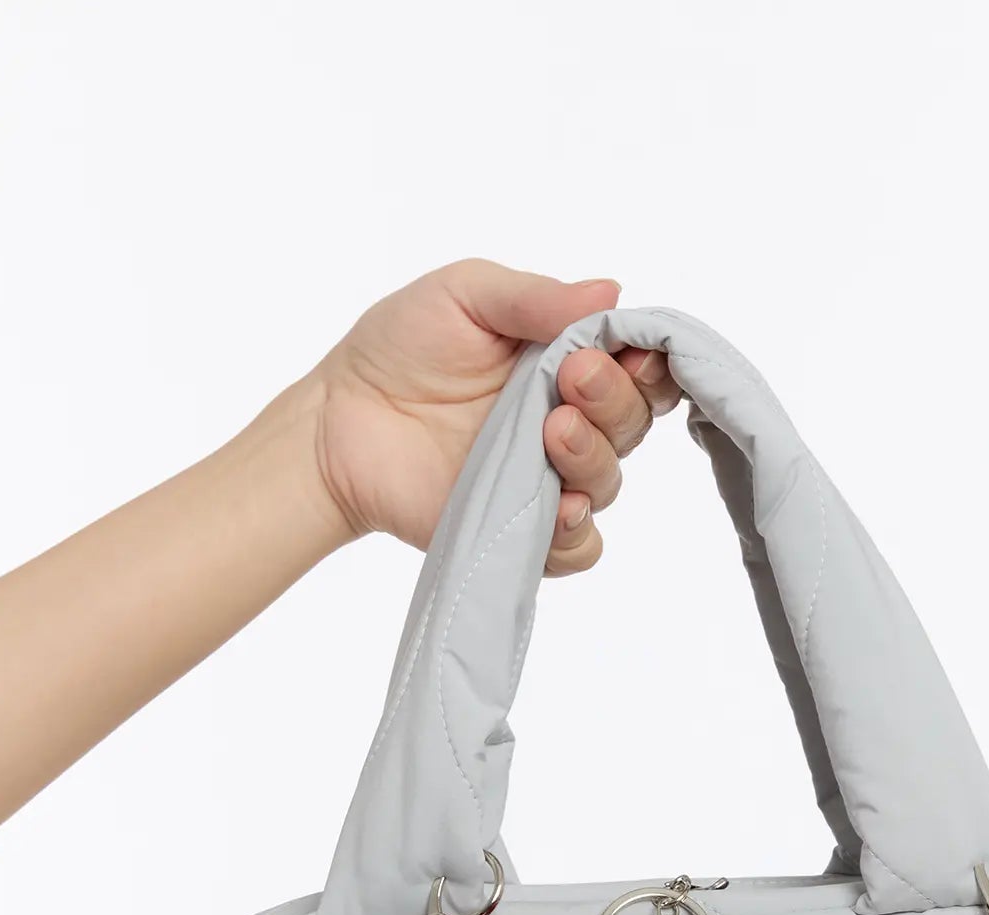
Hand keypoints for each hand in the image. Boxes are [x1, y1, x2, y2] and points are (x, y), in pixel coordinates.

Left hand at [309, 259, 679, 572]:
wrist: (339, 421)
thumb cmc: (400, 348)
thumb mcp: (465, 295)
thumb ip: (536, 296)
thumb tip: (612, 291)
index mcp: (568, 361)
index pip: (639, 368)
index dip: (648, 361)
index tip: (625, 347)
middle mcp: (569, 422)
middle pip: (633, 425)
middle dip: (615, 401)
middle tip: (572, 379)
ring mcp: (547, 481)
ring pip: (609, 484)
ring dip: (593, 457)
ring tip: (550, 430)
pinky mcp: (522, 533)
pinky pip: (578, 549)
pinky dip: (578, 532)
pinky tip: (558, 506)